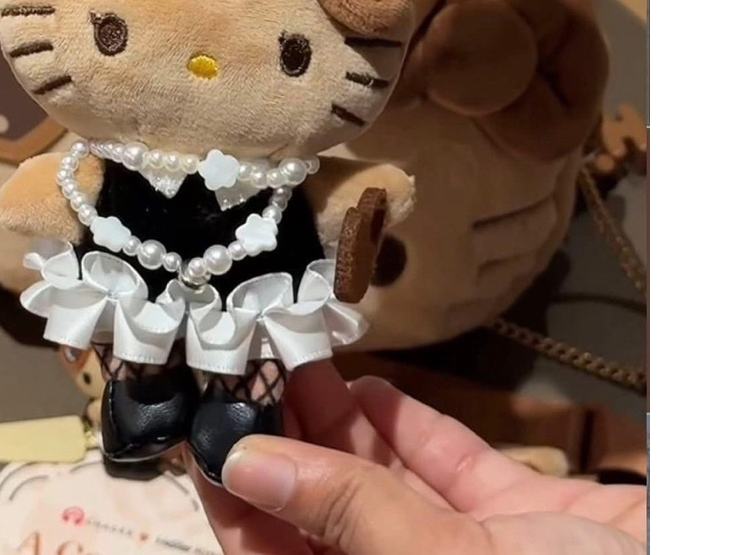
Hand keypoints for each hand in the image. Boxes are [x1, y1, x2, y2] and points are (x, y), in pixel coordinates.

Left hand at [189, 362, 646, 553]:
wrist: (709, 552)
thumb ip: (347, 517)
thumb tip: (246, 468)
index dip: (236, 496)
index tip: (208, 424)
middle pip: (324, 514)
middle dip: (288, 439)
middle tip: (256, 365)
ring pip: (379, 484)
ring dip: (338, 420)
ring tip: (299, 356)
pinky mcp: (515, 521)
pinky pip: (444, 468)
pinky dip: (405, 424)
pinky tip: (367, 382)